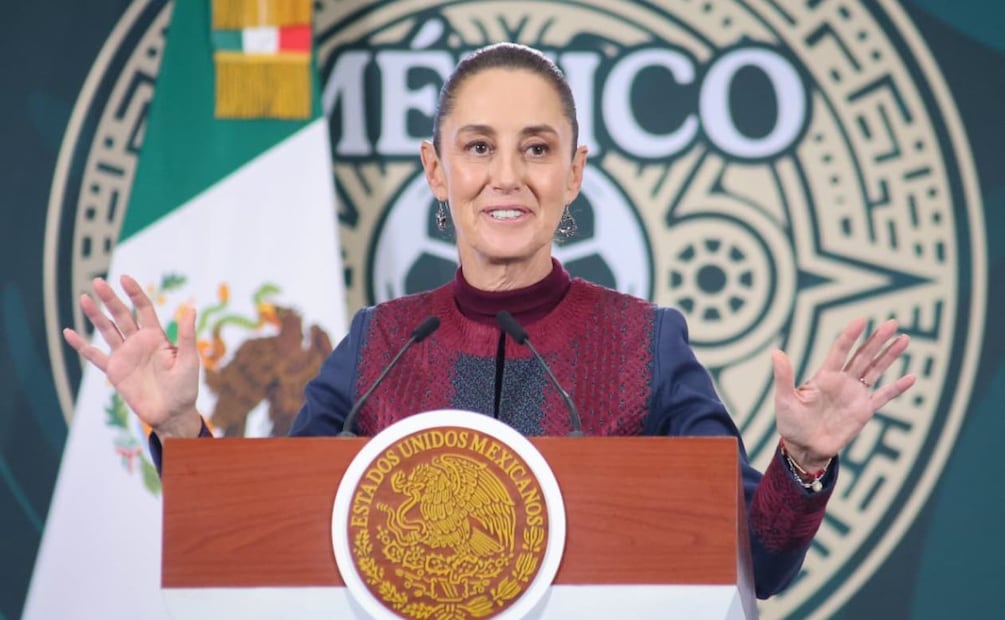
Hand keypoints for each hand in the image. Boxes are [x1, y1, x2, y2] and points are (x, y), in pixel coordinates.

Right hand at [62, 275, 202, 437]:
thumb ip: (187, 335)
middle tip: (98, 282)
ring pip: (107, 330)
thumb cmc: (185, 387)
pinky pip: (94, 356)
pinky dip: (81, 346)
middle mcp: (139, 342)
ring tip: (84, 298)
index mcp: (157, 337)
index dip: (135, 293)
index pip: (144, 309)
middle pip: (122, 315)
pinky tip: (69, 332)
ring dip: (95, 316)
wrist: (172, 413)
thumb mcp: (189, 359)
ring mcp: (125, 355)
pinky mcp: (114, 371)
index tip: (125, 278)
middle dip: (110, 299)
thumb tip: (191, 308)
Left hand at [771, 318, 915, 469]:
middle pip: (863, 355)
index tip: (861, 320)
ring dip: (889, 355)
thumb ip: (784, 377)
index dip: (850, 336)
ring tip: (904, 339)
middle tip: (892, 323)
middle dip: (877, 339)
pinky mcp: (864, 411)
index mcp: (824, 376)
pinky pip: (884, 397)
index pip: (840, 351)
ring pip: (876, 370)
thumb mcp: (784, 399)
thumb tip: (775, 352)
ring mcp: (855, 395)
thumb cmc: (790, 423)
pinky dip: (897, 388)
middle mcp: (842, 381)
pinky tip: (911, 377)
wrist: (804, 448)